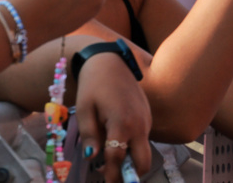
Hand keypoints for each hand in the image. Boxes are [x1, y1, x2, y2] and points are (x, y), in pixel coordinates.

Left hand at [76, 50, 151, 182]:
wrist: (111, 61)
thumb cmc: (94, 85)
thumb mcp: (84, 110)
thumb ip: (90, 135)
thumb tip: (92, 157)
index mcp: (122, 123)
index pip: (118, 158)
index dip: (111, 176)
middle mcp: (140, 124)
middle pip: (143, 161)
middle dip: (131, 175)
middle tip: (113, 179)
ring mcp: (146, 119)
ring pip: (144, 151)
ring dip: (131, 161)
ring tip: (110, 162)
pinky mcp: (148, 115)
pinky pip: (143, 139)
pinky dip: (133, 147)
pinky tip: (117, 143)